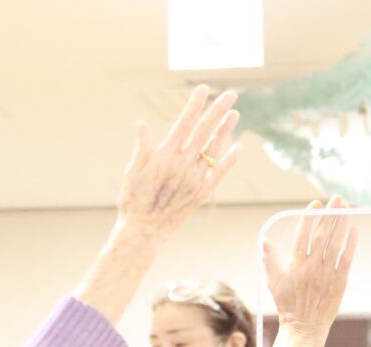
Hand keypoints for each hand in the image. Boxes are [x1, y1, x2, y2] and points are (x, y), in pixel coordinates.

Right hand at [115, 85, 241, 244]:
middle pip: (204, 131)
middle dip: (218, 110)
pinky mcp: (201, 194)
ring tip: (235, 114)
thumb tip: (142, 124)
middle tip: (231, 94)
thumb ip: (142, 148)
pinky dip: (229, 161)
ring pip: (214, 149)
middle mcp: (182, 165)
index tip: (204, 89)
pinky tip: (237, 148)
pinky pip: (219, 174)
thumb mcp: (132, 172)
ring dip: (225, 130)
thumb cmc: (133, 202)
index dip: (195, 105)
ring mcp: (194, 180)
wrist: (143, 232)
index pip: (184, 123)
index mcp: (164, 156)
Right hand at [263, 196, 358, 338]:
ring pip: (336, 243)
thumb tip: (264, 241)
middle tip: (337, 199)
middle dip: (330, 215)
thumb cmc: (287, 304)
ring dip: (342, 224)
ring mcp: (327, 273)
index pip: (303, 235)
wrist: (304, 327)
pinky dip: (351, 244)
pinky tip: (353, 230)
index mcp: (295, 265)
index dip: (310, 218)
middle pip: (322, 235)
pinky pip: (347, 258)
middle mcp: (312, 267)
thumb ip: (270, 260)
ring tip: (346, 208)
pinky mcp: (340, 281)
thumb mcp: (273, 282)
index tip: (315, 205)